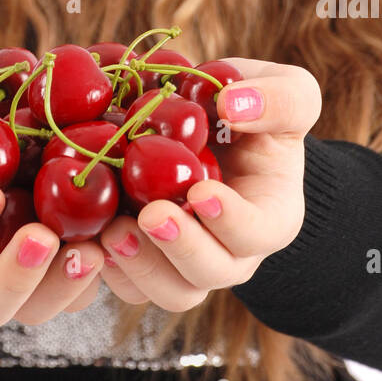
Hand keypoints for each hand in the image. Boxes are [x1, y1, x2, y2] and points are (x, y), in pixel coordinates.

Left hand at [99, 57, 321, 309]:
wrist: (215, 122)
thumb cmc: (257, 107)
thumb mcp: (289, 90)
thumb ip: (280, 97)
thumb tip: (234, 106)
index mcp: (271, 214)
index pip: (259, 232)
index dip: (231, 221)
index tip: (201, 192)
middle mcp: (233, 249)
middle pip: (212, 272)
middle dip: (181, 248)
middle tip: (150, 215)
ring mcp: (189, 259)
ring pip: (171, 290)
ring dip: (142, 267)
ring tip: (113, 232)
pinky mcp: (150, 257)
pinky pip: (131, 282)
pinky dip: (110, 267)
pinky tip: (92, 237)